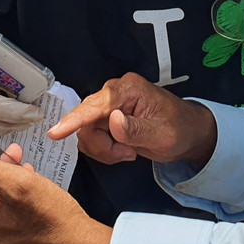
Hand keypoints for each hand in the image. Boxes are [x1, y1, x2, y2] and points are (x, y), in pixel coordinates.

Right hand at [49, 72, 216, 168]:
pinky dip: (106, 150)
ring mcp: (109, 105)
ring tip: (129, 151)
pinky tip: (124, 150)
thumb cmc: (179, 129)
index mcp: (128, 89)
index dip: (74, 120)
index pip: (94, 105)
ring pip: (87, 133)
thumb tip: (112, 121)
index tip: (56, 133)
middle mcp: (115, 93)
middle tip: (126, 154)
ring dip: (105, 150)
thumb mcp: (161, 135)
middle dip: (103, 145)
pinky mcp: (107, 118)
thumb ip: (135, 129)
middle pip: (86, 122)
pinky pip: (93, 137)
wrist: (188, 133)